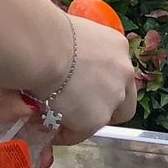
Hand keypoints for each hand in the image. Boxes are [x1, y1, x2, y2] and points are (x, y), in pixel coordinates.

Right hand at [44, 16, 139, 139]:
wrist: (43, 49)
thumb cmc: (47, 33)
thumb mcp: (72, 35)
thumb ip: (77, 52)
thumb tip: (61, 64)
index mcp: (117, 47)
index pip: (119, 72)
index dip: (104, 84)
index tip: (86, 89)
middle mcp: (124, 72)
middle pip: (124, 99)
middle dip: (107, 108)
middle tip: (82, 110)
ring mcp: (114, 96)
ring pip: (104, 117)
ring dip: (85, 120)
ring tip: (59, 121)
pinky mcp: (98, 117)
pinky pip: (81, 132)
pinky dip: (68, 133)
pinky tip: (51, 129)